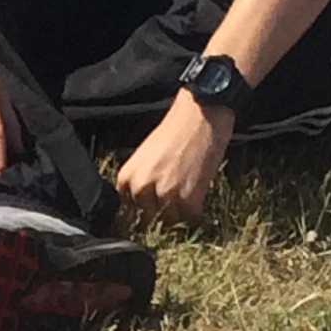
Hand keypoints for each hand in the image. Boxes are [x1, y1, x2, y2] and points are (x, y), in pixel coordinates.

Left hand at [115, 88, 231, 224]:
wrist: (202, 112)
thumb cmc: (176, 128)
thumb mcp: (146, 154)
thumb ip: (141, 177)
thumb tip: (144, 200)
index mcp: (127, 177)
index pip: (132, 205)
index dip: (148, 200)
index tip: (158, 193)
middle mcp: (141, 188)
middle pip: (150, 214)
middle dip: (164, 205)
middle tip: (178, 187)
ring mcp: (164, 194)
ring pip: (170, 218)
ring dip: (181, 208)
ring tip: (190, 187)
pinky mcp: (187, 198)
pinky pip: (190, 217)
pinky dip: (196, 209)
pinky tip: (199, 193)